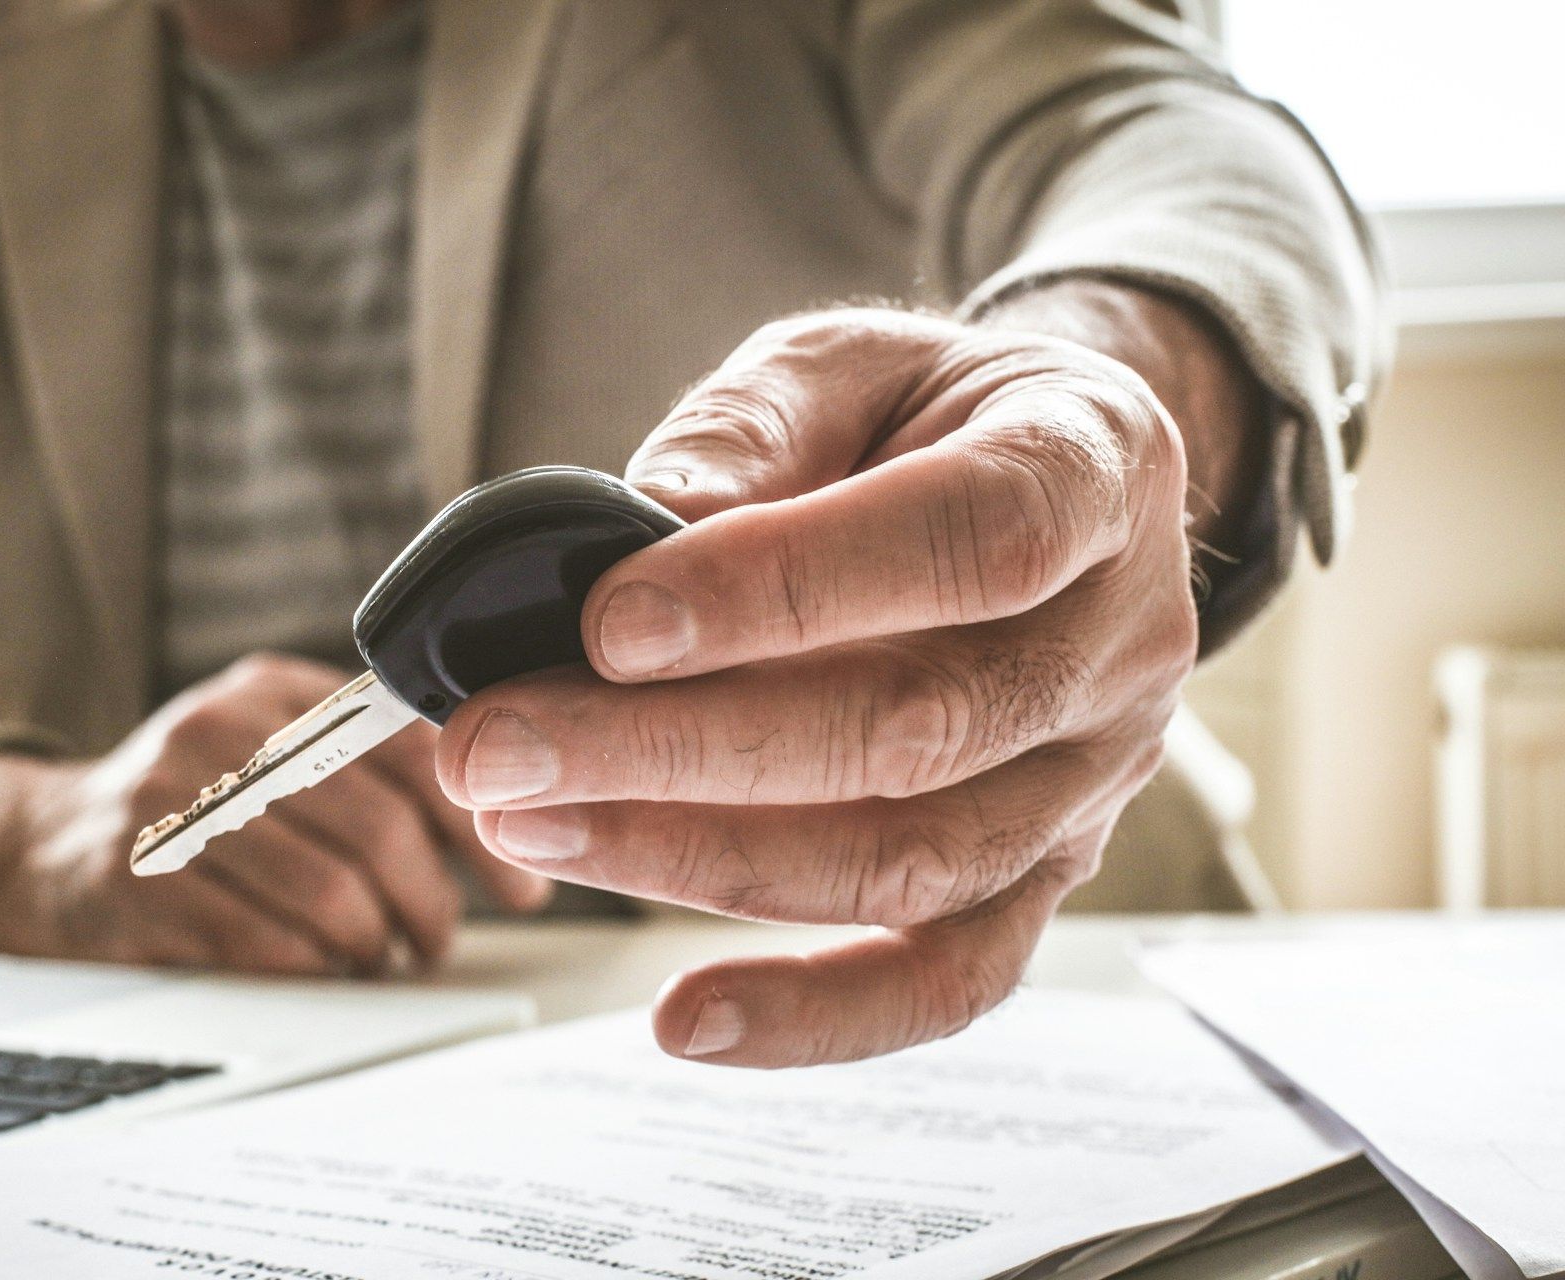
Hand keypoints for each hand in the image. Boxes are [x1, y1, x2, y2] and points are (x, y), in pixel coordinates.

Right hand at [0, 653, 550, 973]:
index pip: (413, 750)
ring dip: (374, 947)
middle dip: (430, 906)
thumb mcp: (270, 750)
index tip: (520, 887)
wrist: (36, 844)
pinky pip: (263, 943)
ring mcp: (173, 803)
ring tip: (378, 958)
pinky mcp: (135, 879)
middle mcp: (223, 732)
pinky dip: (311, 970)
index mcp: (276, 691)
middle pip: (378, 831)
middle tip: (435, 940)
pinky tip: (316, 970)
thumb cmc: (193, 806)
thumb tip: (503, 830)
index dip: (479, 830)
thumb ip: (366, 767)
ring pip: (329, 895)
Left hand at [436, 306, 1201, 1064]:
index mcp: (1090, 469)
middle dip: (677, 749)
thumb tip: (641, 527)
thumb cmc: (927, 416)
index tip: (607, 621)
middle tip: (499, 745)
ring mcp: (1091, 778)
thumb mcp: (846, 364)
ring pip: (913, 862)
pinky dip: (817, 1014)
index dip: (783, 588)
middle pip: (913, 727)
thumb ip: (753, 430)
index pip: (961, 542)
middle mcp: (1117, 641)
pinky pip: (949, 976)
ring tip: (530, 825)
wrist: (1049, 486)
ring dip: (699, 859)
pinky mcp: (1043, 874)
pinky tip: (683, 1018)